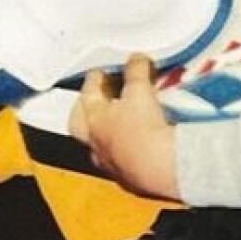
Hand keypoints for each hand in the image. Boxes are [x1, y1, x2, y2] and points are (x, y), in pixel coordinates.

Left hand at [71, 54, 177, 199]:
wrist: (160, 167)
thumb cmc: (144, 129)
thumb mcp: (140, 91)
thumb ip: (136, 72)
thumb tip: (136, 59)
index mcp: (93, 119)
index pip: (88, 93)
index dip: (94, 79)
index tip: (100, 73)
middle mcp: (96, 144)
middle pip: (80, 123)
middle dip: (86, 109)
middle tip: (98, 99)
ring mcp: (110, 164)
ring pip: (99, 145)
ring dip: (106, 133)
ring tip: (119, 122)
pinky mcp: (129, 179)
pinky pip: (120, 163)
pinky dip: (126, 153)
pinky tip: (138, 148)